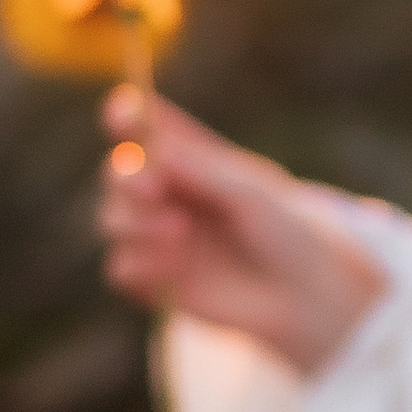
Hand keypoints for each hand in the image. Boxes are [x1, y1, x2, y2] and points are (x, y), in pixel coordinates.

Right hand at [98, 88, 388, 375]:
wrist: (300, 296)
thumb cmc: (284, 232)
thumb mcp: (252, 195)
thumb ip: (204, 172)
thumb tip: (155, 149)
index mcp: (190, 158)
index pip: (144, 126)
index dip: (125, 115)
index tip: (122, 115)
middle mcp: (165, 193)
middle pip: (117, 173)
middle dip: (127, 178)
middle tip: (153, 189)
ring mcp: (154, 236)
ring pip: (111, 220)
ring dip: (136, 224)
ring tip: (179, 231)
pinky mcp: (152, 279)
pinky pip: (121, 269)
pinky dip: (142, 266)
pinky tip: (176, 270)